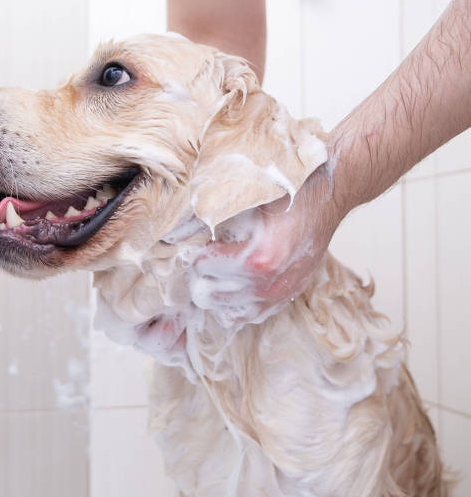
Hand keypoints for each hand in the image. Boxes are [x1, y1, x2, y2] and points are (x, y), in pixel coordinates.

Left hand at [192, 166, 343, 325]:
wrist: (328, 193)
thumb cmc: (287, 191)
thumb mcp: (244, 197)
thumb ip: (212, 215)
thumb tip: (179, 231)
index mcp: (258, 258)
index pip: (203, 267)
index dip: (199, 252)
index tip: (205, 242)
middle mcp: (270, 283)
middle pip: (212, 294)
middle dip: (205, 275)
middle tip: (209, 258)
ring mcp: (282, 293)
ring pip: (231, 312)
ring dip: (219, 293)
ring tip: (219, 273)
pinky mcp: (290, 294)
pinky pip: (254, 315)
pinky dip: (239, 304)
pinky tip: (236, 287)